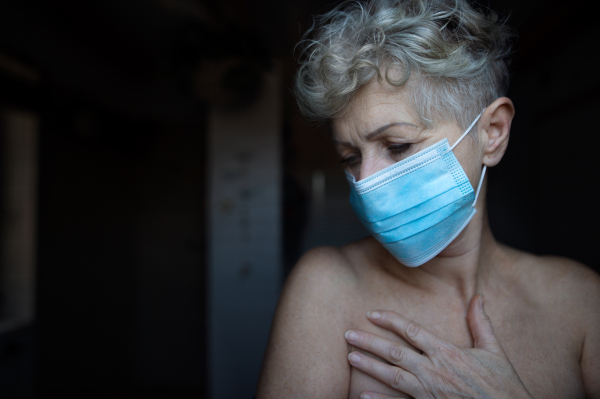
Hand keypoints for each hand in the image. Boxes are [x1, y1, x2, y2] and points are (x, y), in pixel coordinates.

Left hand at [344, 295, 532, 398]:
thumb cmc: (503, 386)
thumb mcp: (494, 351)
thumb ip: (481, 323)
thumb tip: (477, 296)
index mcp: (448, 353)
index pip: (412, 331)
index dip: (390, 320)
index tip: (372, 314)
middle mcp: (434, 371)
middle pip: (395, 353)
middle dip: (370, 342)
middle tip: (347, 334)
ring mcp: (429, 392)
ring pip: (392, 377)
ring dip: (369, 367)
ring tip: (351, 358)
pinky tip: (362, 395)